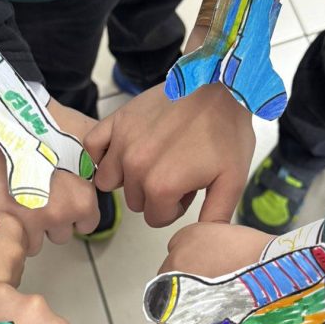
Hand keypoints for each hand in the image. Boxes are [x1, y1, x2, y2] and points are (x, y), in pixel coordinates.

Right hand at [0, 100, 98, 254]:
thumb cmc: (54, 125)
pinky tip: (10, 204)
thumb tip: (110, 175)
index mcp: (82, 203)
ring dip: (32, 226)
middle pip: (60, 234)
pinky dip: (9, 224)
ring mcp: (27, 218)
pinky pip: (9, 234)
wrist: (17, 113)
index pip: (87, 225)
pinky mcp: (0, 213)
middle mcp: (58, 216)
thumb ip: (103, 168)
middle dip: (55, 219)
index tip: (69, 199)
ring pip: (35, 240)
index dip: (79, 212)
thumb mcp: (92, 145)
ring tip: (26, 200)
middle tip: (45, 196)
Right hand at [85, 82, 254, 226]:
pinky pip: (92, 147)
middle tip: (177, 171)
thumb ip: (215, 217)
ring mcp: (122, 142)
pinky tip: (122, 152)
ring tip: (154, 161)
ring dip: (129, 177)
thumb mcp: (232, 180)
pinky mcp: (116, 121)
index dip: (175, 207)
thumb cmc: (226, 132)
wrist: (216, 83)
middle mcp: (135, 167)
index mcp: (161, 186)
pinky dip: (102, 154)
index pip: (155, 218)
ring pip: (111, 180)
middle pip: (134, 202)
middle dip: (155, 194)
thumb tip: (201, 240)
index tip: (189, 188)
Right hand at [156, 222, 299, 323]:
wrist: (298, 284)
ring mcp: (175, 262)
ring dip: (197, 281)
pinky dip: (197, 253)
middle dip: (194, 308)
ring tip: (229, 284)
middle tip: (225, 309)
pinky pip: (182, 246)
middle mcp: (164, 296)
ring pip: (175, 276)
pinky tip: (223, 264)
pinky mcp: (190, 237)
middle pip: (169, 307)